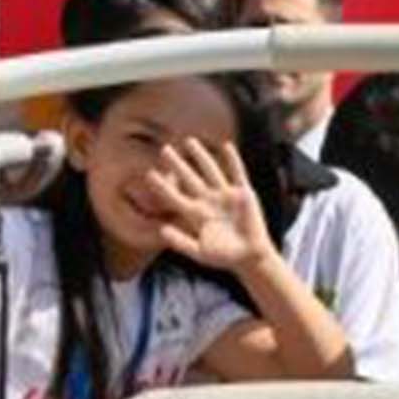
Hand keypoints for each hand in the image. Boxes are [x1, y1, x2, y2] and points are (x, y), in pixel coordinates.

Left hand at [142, 138, 273, 275]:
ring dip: (201, 156)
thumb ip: (181, 242)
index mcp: (196, 215)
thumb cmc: (223, 257)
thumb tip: (162, 229)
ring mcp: (225, 196)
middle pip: (189, 178)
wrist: (249, 257)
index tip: (149, 174)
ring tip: (189, 141)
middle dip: (177, 164)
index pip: (175, 197)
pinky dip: (233, 160)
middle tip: (164, 149)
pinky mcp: (243, 194)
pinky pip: (237, 173)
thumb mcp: (200, 253)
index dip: (162, 186)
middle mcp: (208, 201)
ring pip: (210, 170)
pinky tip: (226, 146)